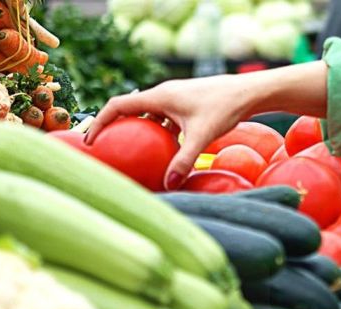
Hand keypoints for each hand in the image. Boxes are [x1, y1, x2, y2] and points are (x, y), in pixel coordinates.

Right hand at [86, 62, 328, 189]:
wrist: (249, 92)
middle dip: (115, 128)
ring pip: (148, 115)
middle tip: (105, 149)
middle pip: (129, 110)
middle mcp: (163, 94)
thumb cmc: (225, 109)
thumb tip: (168, 184)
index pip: (118, 106)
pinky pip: (164, 119)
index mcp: (159, 96)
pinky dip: (158, 133)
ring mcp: (175, 98)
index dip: (100, 122)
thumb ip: (184, 160)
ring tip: (130, 153)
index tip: (91, 141)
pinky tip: (164, 153)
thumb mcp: (202, 136)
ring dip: (138, 131)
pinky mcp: (187, 105)